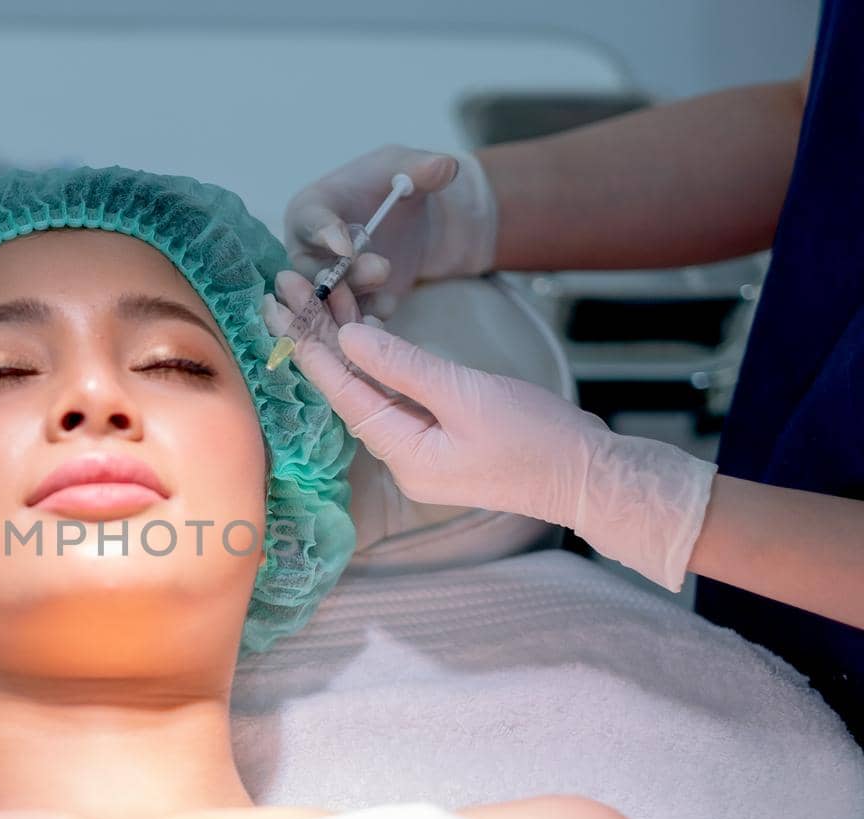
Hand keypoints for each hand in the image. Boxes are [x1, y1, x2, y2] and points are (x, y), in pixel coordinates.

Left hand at [261, 270, 717, 591]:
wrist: (589, 476)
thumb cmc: (537, 439)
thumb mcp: (466, 393)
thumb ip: (404, 365)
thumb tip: (348, 337)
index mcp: (403, 454)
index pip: (344, 394)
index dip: (310, 350)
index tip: (280, 312)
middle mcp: (402, 457)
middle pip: (350, 391)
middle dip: (319, 340)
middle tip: (285, 291)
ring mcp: (420, 451)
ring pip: (371, 390)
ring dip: (345, 345)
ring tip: (315, 298)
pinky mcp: (439, 440)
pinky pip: (395, 397)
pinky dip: (378, 363)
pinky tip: (358, 330)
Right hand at [283, 144, 498, 319]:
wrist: (406, 218)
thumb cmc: (389, 185)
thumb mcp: (405, 168)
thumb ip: (420, 167)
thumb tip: (445, 166)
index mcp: (312, 210)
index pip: (309, 222)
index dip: (325, 234)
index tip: (346, 245)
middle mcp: (309, 252)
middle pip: (314, 271)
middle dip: (344, 275)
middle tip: (380, 268)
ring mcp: (326, 284)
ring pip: (330, 303)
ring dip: (356, 306)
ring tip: (387, 302)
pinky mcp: (349, 306)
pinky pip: (351, 322)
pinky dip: (367, 326)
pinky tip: (386, 327)